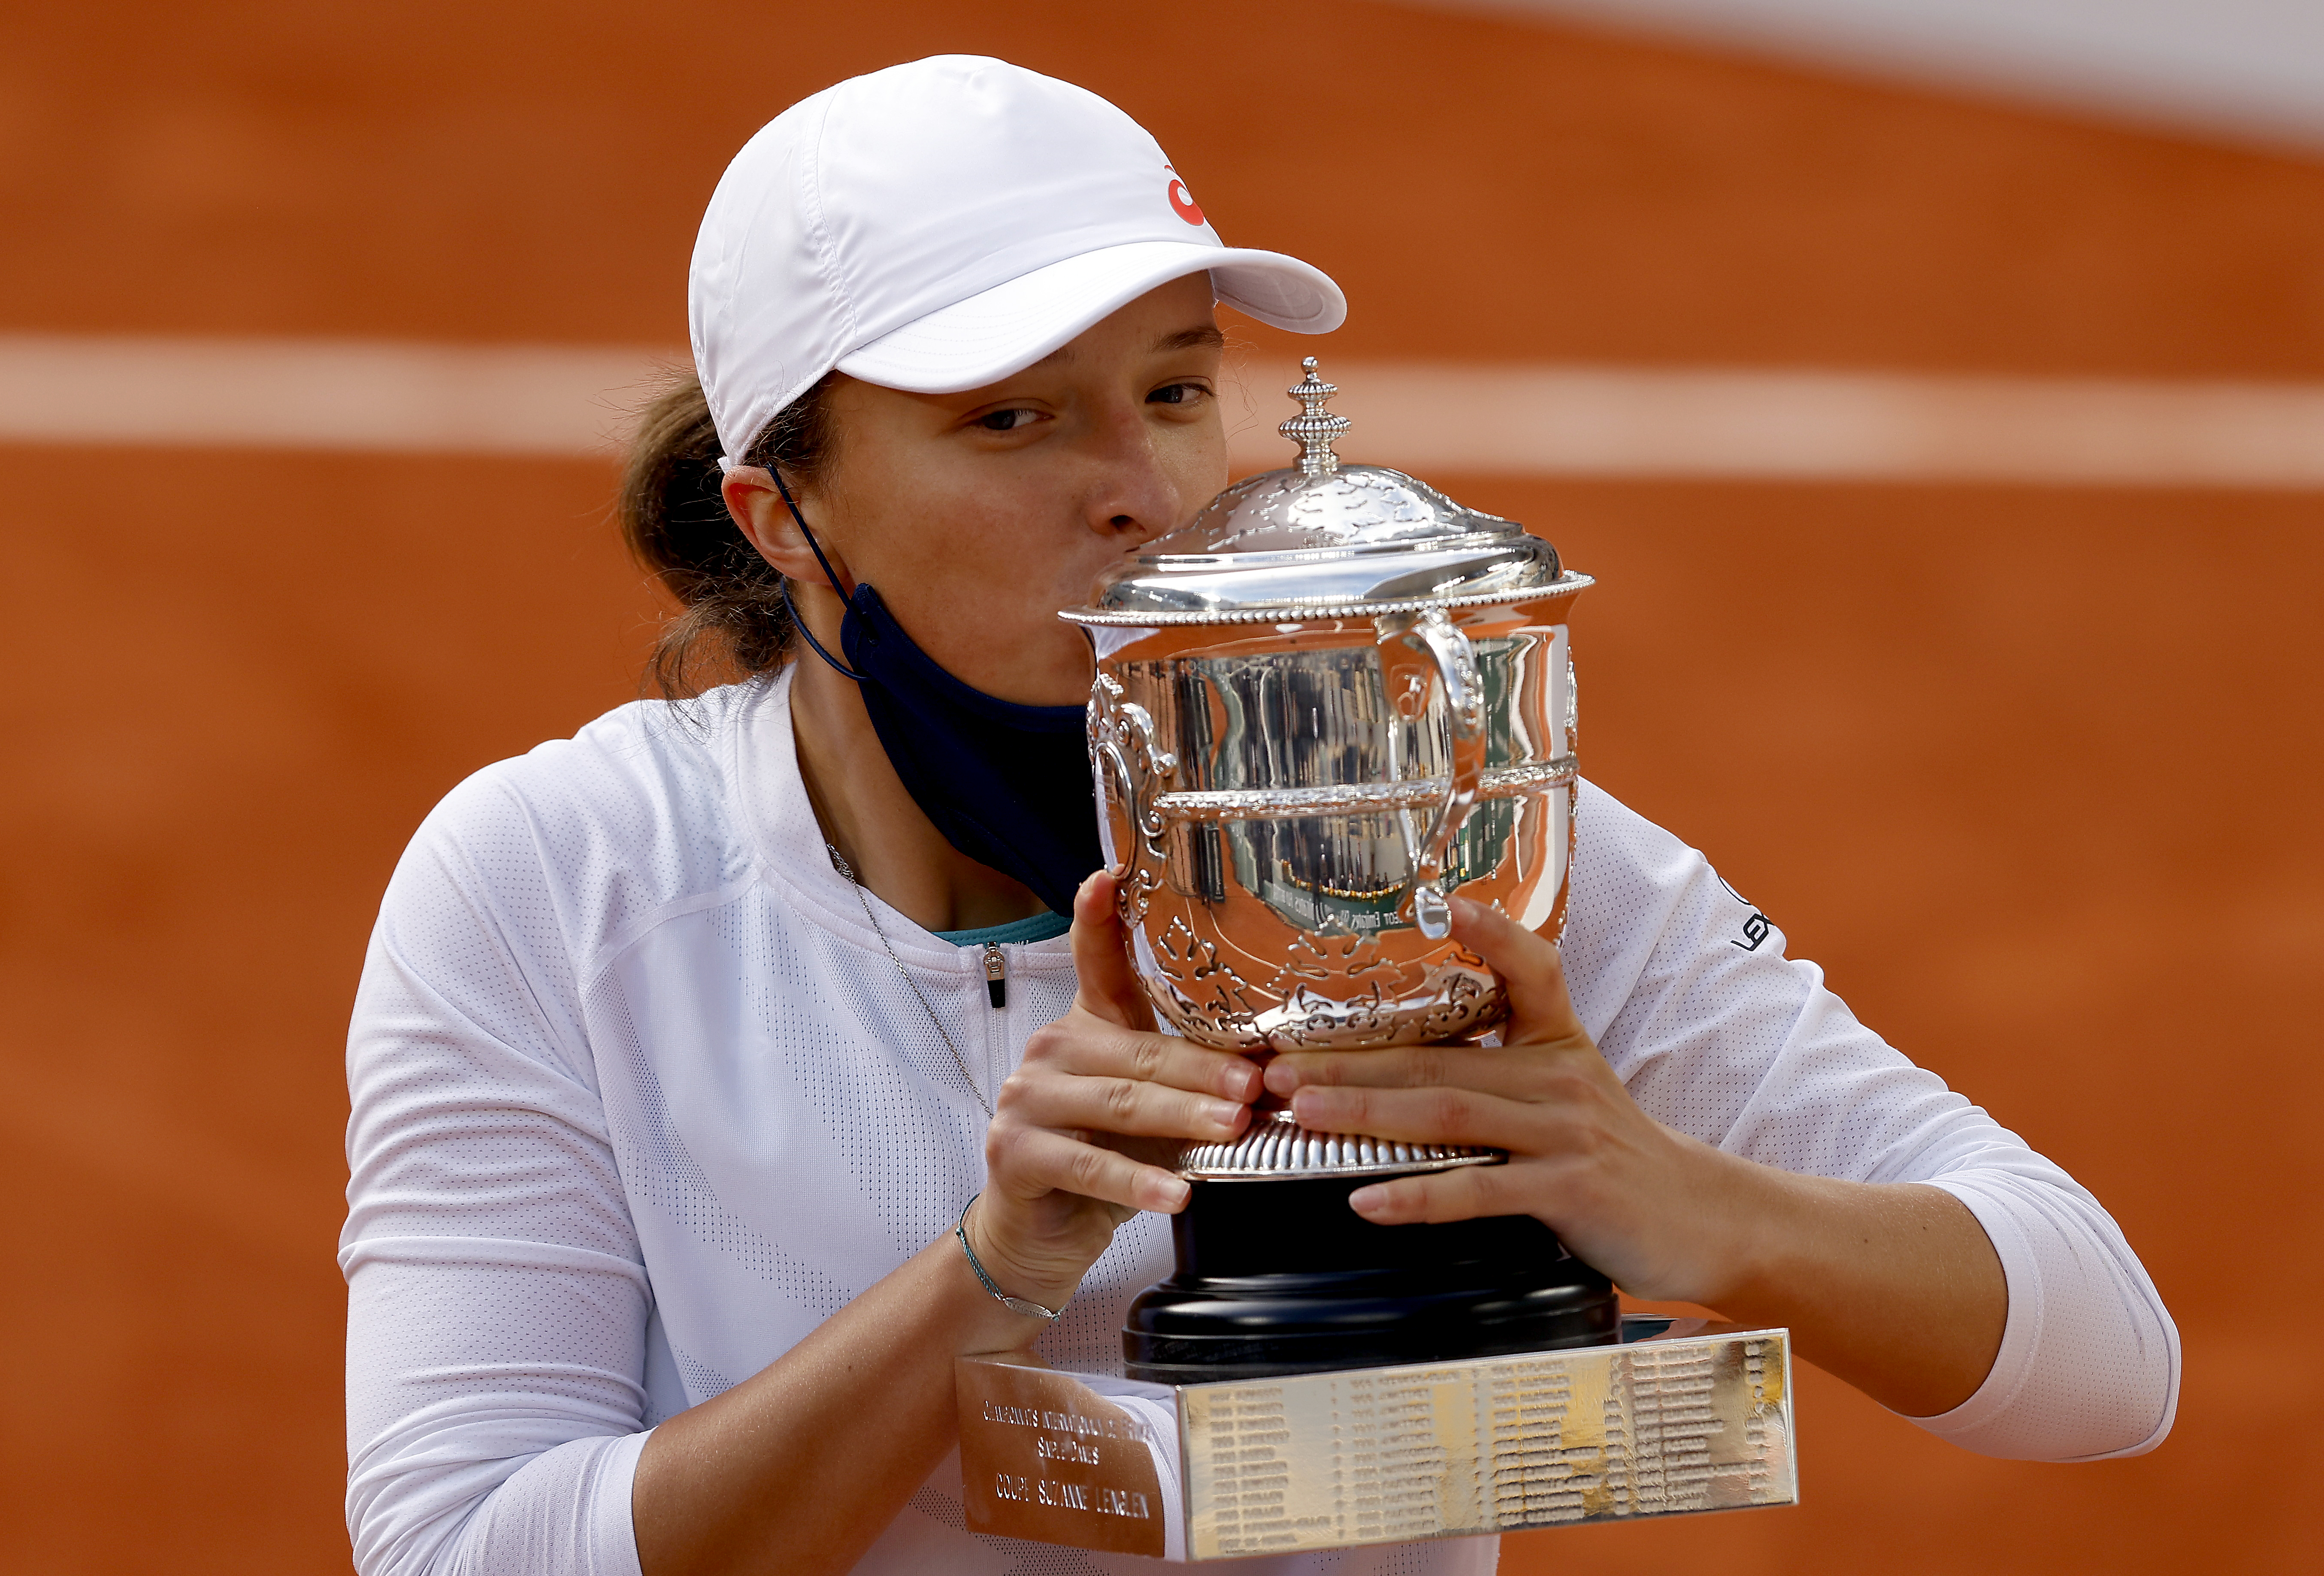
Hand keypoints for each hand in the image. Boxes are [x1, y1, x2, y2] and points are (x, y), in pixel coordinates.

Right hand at [974, 872, 1259, 1313]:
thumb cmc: (1107, 1159)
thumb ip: (1188, 1078)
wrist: (1042, 1232)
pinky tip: (1175, 1196)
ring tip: (1233, 1129)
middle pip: (1137, 1050)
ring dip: (1182, 1118)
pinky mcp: (1014, 1150)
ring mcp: (1025, 1098)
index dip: (1099, 916)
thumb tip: (1271, 1065)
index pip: (1095, 961)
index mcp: (1086, 1026)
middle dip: (1203, 1068)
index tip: (1112, 875)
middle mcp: (1050, 1050)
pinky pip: (1089, 1163)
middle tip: (1257, 1086)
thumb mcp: (1151, 1109)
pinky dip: (1138, 1183)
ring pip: (1120, 1102)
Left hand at [1262, 895, 1755, 1304]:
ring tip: (1302, 1111)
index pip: (1530, 968)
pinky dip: (1418, 1196)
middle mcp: (1559, 1077)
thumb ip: (1504, 1071)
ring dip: (1366, 1113)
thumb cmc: (1616, 1159)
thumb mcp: (1570, 1093)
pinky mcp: (1570, 1188)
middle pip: (1440, 1057)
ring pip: (1449, 1112)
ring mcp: (1564, 1132)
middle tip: (1278, 1063)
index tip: (1439, 903)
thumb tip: (1404, 1071)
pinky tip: (1366, 1199)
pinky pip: (1480, 1189)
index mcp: (1556, 1044)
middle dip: (1350, 1061)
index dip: (1488, 931)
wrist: (1702, 1220)